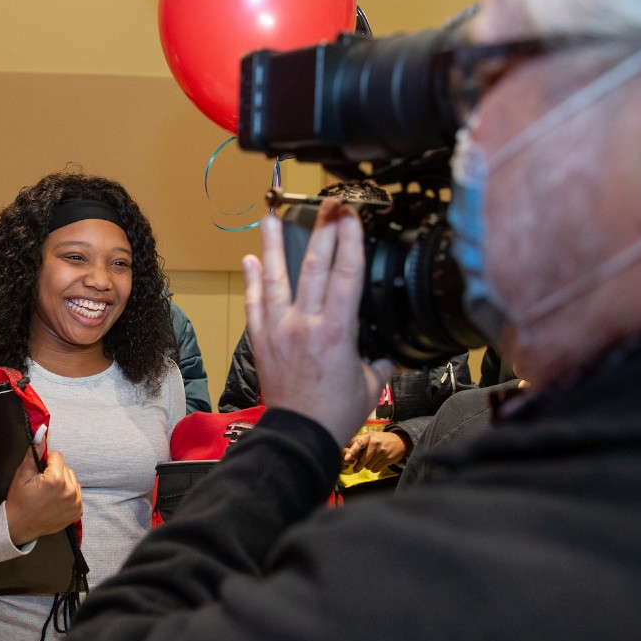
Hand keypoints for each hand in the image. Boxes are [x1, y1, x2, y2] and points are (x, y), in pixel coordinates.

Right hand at [5, 447, 81, 545]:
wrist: (19, 526)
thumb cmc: (19, 500)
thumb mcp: (23, 473)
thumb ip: (34, 452)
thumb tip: (41, 432)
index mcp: (56, 480)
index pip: (57, 456)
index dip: (45, 462)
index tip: (38, 473)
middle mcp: (70, 491)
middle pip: (66, 468)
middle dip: (55, 472)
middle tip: (42, 484)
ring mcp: (75, 502)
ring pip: (72, 479)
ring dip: (63, 482)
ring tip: (48, 493)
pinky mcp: (77, 511)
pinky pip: (76, 492)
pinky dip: (68, 493)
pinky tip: (55, 500)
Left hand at [243, 204, 394, 445]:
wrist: (299, 435)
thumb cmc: (335, 414)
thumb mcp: (370, 383)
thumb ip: (379, 359)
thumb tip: (390, 348)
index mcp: (338, 330)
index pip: (347, 273)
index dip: (350, 240)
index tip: (352, 215)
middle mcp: (306, 323)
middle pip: (314, 266)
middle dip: (322, 231)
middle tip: (327, 205)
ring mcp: (279, 330)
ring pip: (276, 279)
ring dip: (273, 246)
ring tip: (271, 219)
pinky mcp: (261, 341)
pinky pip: (255, 304)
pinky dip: (253, 281)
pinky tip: (250, 261)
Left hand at [343, 430, 408, 471]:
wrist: (400, 441)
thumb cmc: (381, 439)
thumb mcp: (372, 436)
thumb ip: (360, 442)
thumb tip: (347, 453)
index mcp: (369, 436)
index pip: (359, 444)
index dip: (352, 452)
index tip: (347, 458)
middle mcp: (375, 443)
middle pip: (363, 459)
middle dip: (358, 466)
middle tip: (356, 469)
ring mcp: (382, 452)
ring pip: (368, 465)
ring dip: (367, 466)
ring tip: (370, 463)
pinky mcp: (388, 459)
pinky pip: (376, 469)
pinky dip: (374, 469)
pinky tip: (376, 464)